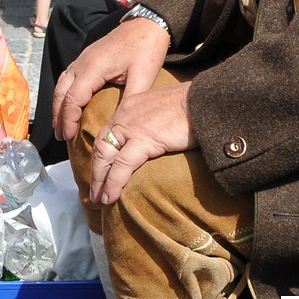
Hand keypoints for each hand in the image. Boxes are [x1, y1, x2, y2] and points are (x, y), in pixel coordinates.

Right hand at [53, 16, 169, 141]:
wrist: (148, 22)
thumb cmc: (147, 48)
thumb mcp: (143, 76)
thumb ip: (129, 100)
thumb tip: (118, 125)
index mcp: (93, 68)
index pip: (73, 99)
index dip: (68, 119)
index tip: (67, 137)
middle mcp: (82, 62)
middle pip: (61, 92)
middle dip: (58, 116)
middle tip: (60, 136)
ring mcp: (82, 58)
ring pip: (61, 84)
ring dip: (58, 104)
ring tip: (60, 124)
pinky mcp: (86, 56)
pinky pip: (67, 77)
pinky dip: (63, 93)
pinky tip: (67, 103)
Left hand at [86, 81, 197, 203]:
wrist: (205, 100)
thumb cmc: (193, 104)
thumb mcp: (165, 108)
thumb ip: (154, 120)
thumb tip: (158, 138)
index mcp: (130, 106)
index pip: (108, 132)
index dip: (102, 153)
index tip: (100, 169)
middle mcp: (125, 115)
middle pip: (101, 145)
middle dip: (96, 170)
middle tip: (94, 189)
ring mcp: (132, 127)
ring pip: (106, 156)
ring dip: (100, 180)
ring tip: (99, 198)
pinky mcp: (144, 140)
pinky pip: (122, 165)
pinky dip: (113, 182)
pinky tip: (110, 196)